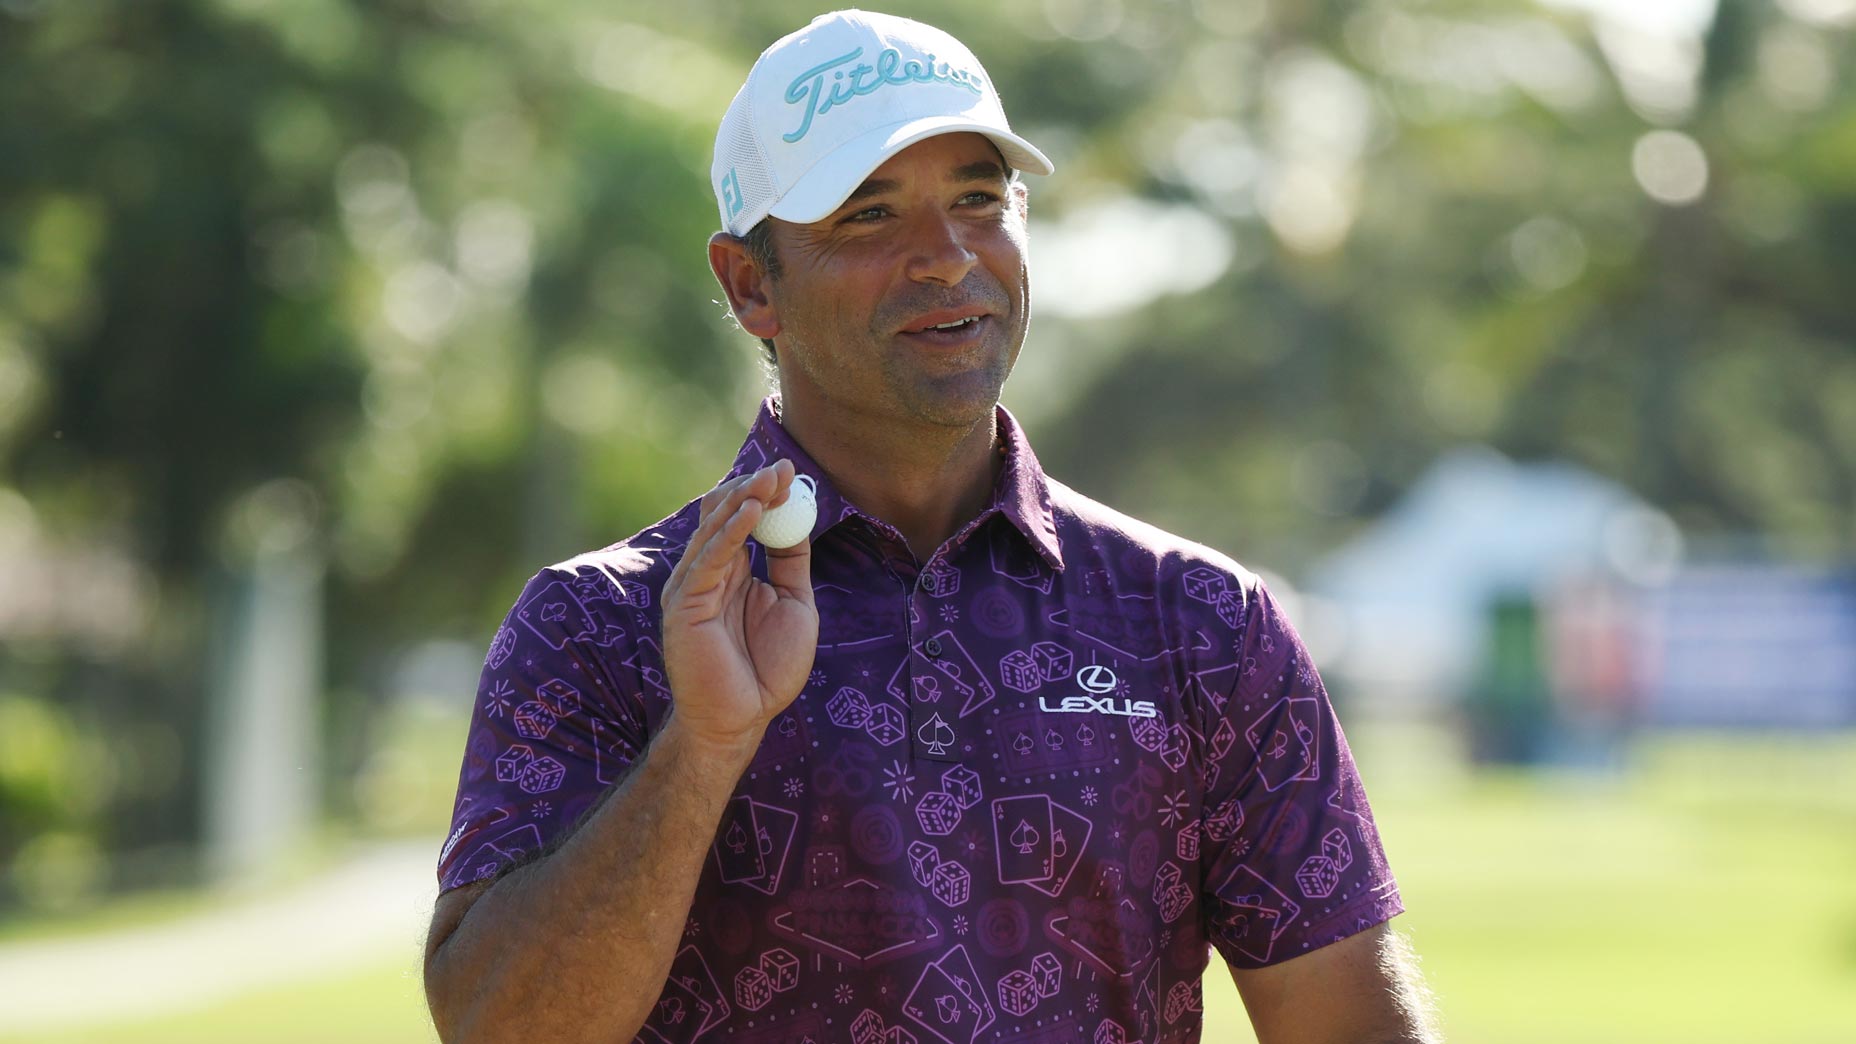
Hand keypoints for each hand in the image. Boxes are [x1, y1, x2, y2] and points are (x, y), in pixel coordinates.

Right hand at [660, 460, 818, 750]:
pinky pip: (708, 559)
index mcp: (730, 571)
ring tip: (770, 480)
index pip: (740, 518)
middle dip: (752, 488)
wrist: (743, 720)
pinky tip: (752, 512)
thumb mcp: (794, 604)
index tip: (789, 472)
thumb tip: (797, 518)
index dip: (763, 493)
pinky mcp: (684, 604)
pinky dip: (730, 532)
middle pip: (723, 515)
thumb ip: (790, 563)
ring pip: (714, 530)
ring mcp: (691, 587)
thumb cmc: (768, 669)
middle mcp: (706, 573)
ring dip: (744, 501)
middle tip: (781, 469)